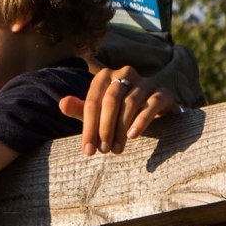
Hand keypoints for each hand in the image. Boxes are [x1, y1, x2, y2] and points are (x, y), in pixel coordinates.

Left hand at [60, 64, 179, 154]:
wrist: (153, 108)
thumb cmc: (118, 110)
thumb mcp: (98, 112)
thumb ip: (80, 109)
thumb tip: (62, 104)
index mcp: (105, 76)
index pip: (92, 102)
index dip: (88, 127)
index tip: (87, 150)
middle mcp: (125, 73)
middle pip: (110, 100)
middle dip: (104, 128)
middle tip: (103, 151)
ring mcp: (146, 81)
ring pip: (130, 103)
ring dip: (121, 128)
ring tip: (116, 149)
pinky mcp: (162, 92)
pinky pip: (151, 105)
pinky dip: (141, 121)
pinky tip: (132, 136)